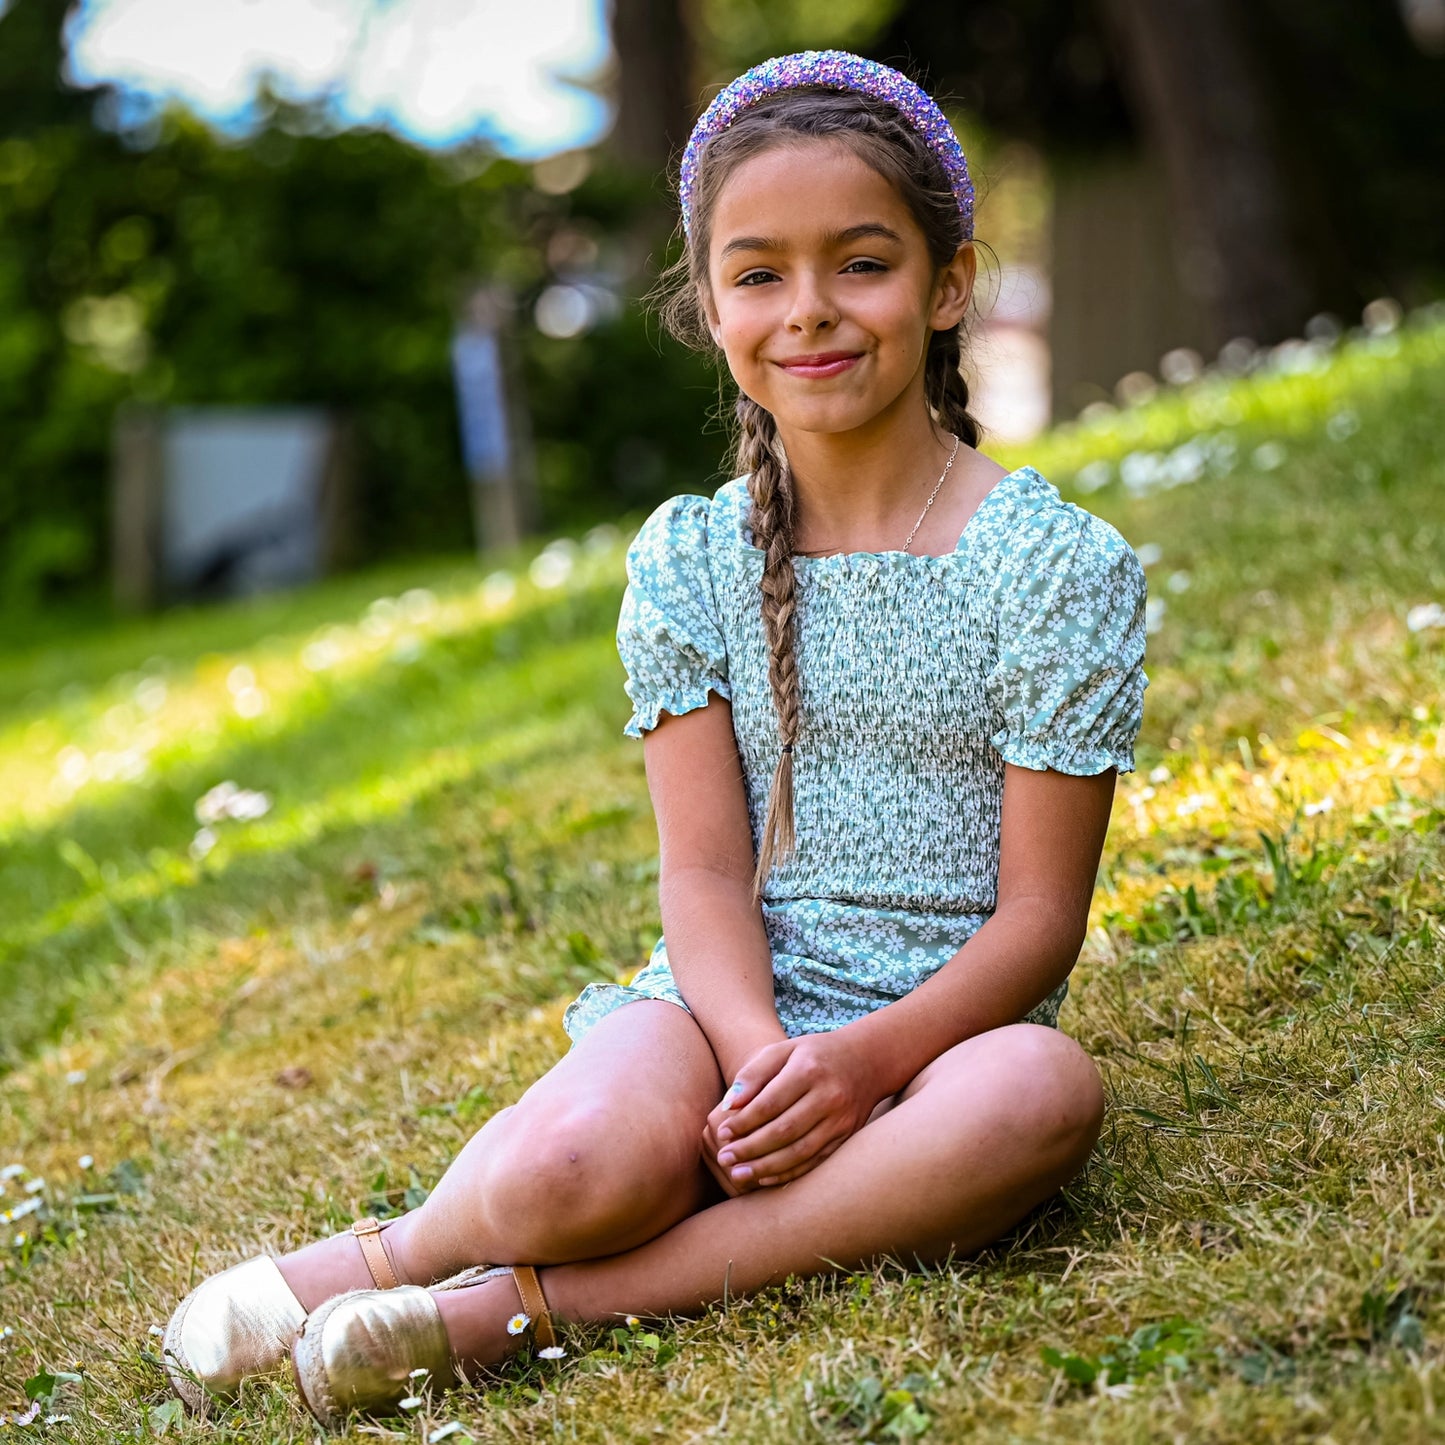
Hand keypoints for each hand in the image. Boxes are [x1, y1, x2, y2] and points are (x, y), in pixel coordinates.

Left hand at [701, 1031, 883, 1190]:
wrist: (866, 1061)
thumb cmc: (813, 1054)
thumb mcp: (782, 1050)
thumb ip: (753, 1074)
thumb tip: (728, 1105)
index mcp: (808, 1070)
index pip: (769, 1104)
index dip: (743, 1122)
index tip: (722, 1134)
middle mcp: (828, 1096)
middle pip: (783, 1131)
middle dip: (750, 1148)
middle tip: (724, 1159)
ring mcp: (840, 1120)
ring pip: (799, 1152)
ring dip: (766, 1167)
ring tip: (738, 1174)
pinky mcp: (846, 1137)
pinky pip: (815, 1162)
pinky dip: (789, 1173)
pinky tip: (765, 1178)